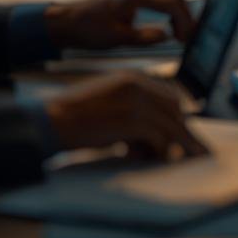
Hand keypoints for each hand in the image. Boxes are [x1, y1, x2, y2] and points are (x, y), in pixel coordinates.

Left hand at [44, 0, 194, 49]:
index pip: (171, 1)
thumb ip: (145, 37)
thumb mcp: (118, 38)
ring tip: (180, 32)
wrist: (69, 21)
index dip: (184, 20)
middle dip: (185, 14)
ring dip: (178, 10)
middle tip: (188, 36)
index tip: (187, 37)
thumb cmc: (89, 29)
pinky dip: (169, 6)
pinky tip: (169, 23)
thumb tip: (167, 36)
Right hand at [45, 71, 207, 157]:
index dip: (176, 118)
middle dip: (181, 133)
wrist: (53, 119)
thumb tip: (156, 133)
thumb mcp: (109, 102)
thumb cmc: (76, 116)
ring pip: (172, 125)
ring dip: (171, 146)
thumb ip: (133, 109)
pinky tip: (138, 158)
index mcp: (133, 78)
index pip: (168, 96)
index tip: (183, 136)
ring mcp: (136, 101)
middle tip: (183, 152)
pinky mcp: (132, 120)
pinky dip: (156, 152)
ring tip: (163, 159)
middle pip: (175, 110)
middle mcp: (138, 85)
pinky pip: (159, 139)